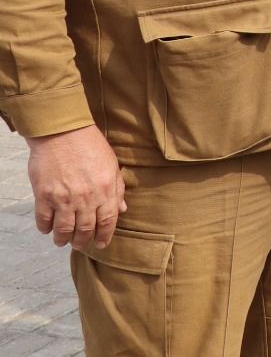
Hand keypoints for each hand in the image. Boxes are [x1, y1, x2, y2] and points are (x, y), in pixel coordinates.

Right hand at [26, 126, 125, 249]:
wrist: (63, 132)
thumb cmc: (90, 146)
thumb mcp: (111, 165)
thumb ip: (117, 189)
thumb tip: (121, 209)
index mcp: (105, 190)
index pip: (107, 221)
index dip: (105, 236)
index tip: (101, 244)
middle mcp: (86, 198)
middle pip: (85, 229)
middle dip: (83, 240)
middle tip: (79, 244)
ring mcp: (64, 198)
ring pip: (64, 229)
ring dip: (63, 239)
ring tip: (62, 241)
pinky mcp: (44, 195)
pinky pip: (44, 220)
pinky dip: (45, 228)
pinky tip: (47, 229)